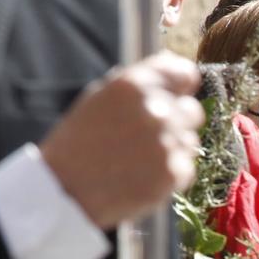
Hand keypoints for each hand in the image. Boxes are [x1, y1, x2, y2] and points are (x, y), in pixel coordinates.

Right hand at [41, 52, 202, 228]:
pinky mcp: (173, 172)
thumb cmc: (79, 143)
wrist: (65, 190)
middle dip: (177, 123)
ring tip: (138, 160)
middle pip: (193, 111)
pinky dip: (170, 175)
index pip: (184, 73)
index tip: (178, 96)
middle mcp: (154, 109)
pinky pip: (186, 169)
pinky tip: (142, 177)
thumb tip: (172, 68)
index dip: (182, 87)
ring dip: (173, 150)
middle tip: (147, 139)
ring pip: (190, 142)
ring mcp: (167, 141)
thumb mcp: (100, 99)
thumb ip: (138, 86)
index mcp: (133, 85)